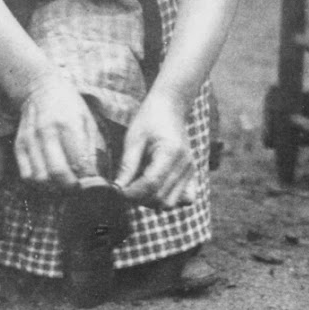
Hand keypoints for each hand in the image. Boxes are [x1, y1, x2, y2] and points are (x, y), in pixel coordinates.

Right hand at [14, 73, 102, 189]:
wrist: (40, 88)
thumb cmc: (69, 106)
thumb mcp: (87, 121)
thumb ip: (90, 149)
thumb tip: (93, 177)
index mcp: (68, 124)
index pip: (78, 161)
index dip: (86, 178)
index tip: (91, 183)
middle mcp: (47, 132)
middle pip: (57, 173)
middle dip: (70, 187)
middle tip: (77, 187)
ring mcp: (30, 140)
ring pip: (40, 178)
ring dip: (53, 188)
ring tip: (63, 184)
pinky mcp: (19, 146)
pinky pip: (26, 175)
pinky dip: (38, 183)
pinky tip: (48, 179)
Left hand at [115, 92, 199, 209]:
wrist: (171, 106)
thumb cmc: (150, 119)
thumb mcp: (133, 138)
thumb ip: (127, 166)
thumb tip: (117, 190)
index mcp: (171, 152)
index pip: (151, 184)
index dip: (131, 193)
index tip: (116, 192)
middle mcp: (185, 164)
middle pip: (160, 198)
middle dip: (139, 199)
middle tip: (125, 188)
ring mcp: (191, 170)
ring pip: (171, 203)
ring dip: (151, 202)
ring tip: (138, 187)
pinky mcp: (192, 174)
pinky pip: (185, 199)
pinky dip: (170, 200)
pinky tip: (157, 190)